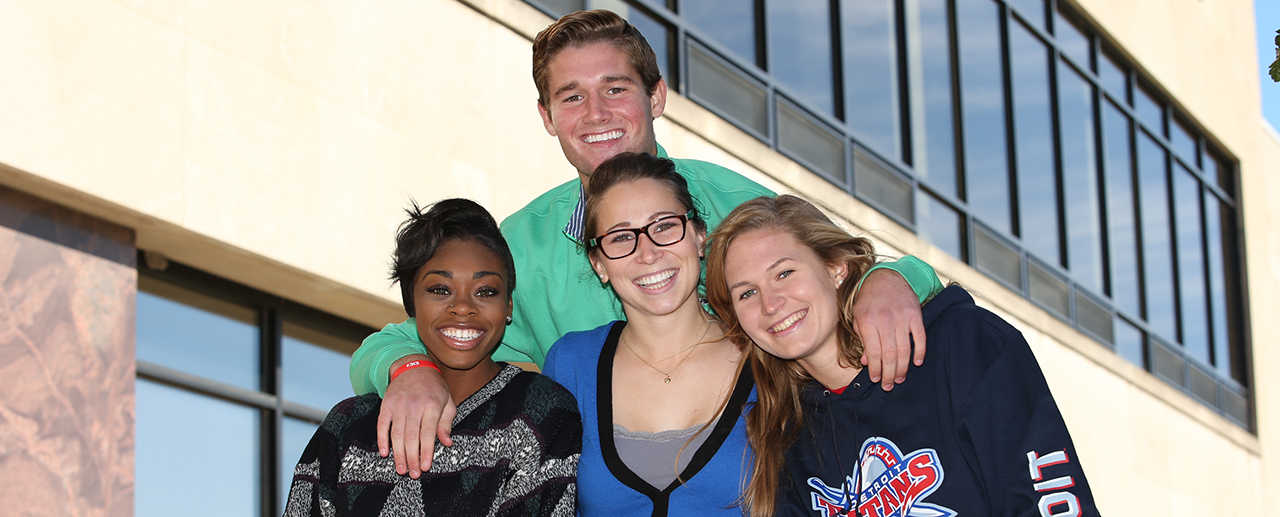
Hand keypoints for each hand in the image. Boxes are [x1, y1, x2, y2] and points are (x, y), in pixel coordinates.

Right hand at [376, 355, 455, 477]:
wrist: (414, 367)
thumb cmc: (434, 387)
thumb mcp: (447, 402)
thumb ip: (446, 423)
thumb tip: (447, 443)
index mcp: (432, 406)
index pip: (428, 433)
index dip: (426, 452)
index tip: (426, 467)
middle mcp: (414, 406)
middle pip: (411, 437)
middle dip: (412, 458)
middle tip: (413, 474)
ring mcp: (398, 406)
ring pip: (397, 434)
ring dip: (398, 454)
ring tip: (401, 469)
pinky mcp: (386, 405)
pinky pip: (382, 425)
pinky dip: (382, 440)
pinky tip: (384, 453)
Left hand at [851, 268, 926, 390]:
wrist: (885, 278)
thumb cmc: (868, 301)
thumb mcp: (858, 317)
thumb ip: (862, 339)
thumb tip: (866, 362)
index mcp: (868, 322)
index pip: (873, 352)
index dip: (875, 369)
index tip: (875, 379)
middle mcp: (885, 320)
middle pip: (889, 355)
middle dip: (889, 374)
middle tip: (888, 385)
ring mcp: (901, 318)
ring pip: (904, 350)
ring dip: (903, 368)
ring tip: (900, 379)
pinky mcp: (915, 315)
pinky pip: (920, 338)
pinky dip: (920, 352)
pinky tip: (916, 363)